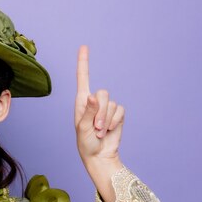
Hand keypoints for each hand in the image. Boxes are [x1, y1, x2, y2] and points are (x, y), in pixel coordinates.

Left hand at [75, 46, 124, 188]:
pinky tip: (108, 130)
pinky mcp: (117, 114)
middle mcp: (94, 101)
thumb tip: (93, 95)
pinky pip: (120, 110)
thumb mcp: (82, 128)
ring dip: (106, 120)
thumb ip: (88, 112)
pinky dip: (115, 122)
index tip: (84, 46)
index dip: (84, 62)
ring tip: (99, 132)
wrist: (99, 155)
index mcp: (81, 101)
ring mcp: (106, 107)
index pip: (83, 78)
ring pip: (111, 103)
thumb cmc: (85, 143)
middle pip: (103, 93)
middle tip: (95, 128)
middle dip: (100, 111)